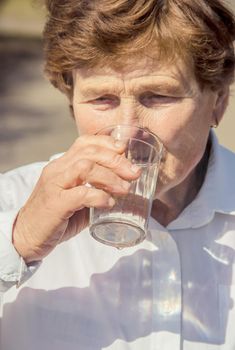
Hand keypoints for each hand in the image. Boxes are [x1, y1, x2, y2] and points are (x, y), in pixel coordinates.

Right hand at [12, 135, 140, 262]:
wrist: (26, 237)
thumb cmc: (55, 218)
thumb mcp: (76, 199)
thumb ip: (95, 191)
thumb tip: (124, 188)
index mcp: (61, 165)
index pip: (84, 143)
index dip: (107, 144)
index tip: (125, 152)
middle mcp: (56, 170)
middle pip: (89, 152)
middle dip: (116, 160)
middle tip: (134, 173)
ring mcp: (54, 185)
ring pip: (85, 167)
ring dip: (110, 177)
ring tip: (125, 189)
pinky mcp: (55, 204)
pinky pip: (81, 193)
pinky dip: (100, 196)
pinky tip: (109, 203)